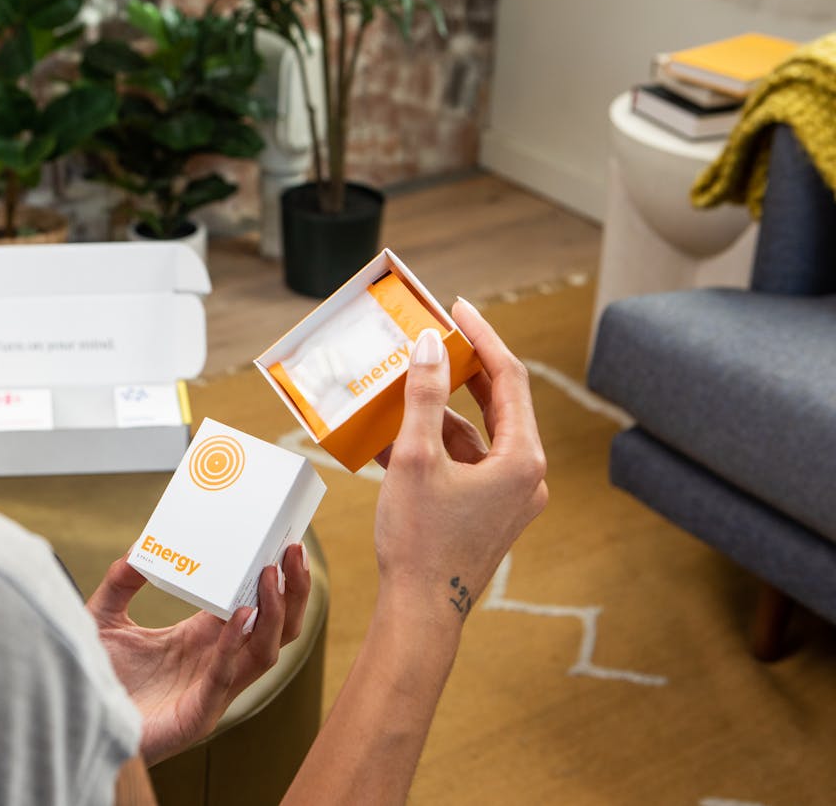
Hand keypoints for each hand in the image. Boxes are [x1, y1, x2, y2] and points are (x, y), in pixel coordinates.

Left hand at [87, 543, 310, 765]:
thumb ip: (120, 583)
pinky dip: (235, 646)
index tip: (283, 543)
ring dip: (274, 613)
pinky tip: (240, 615)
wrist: (73, 723)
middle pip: (274, 629)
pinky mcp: (196, 715)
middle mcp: (216, 663)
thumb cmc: (94, 679)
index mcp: (202, 639)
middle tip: (295, 551)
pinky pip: (225, 677)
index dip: (272, 579)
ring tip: (272, 575)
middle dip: (291, 591)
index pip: (253, 606)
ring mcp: (211, 691)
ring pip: (264, 653)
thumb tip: (139, 547)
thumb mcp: (105, 619)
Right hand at [373, 298, 547, 617]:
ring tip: (403, 385)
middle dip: (463, 368)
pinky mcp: (490, 511)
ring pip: (477, 434)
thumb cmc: (420, 541)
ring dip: (441, 410)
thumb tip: (429, 344)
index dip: (482, 336)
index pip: (508, 378)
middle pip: (498, 402)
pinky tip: (394, 435)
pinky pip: (465, 463)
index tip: (457, 307)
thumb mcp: (417, 458)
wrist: (421, 613)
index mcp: (522, 459)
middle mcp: (527, 475)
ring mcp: (510, 496)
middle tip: (435, 336)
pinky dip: (436, 446)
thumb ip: (424, 395)